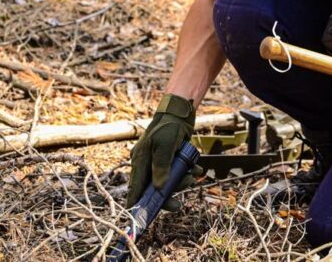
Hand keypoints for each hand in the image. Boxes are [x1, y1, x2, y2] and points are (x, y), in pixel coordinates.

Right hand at [126, 93, 198, 211]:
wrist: (180, 112)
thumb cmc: (169, 127)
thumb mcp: (165, 145)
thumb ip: (162, 166)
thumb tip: (159, 188)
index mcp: (140, 161)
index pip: (135, 188)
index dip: (136, 204)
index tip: (136, 219)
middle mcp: (146, 164)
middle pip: (154, 189)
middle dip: (168, 195)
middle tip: (179, 205)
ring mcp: (158, 162)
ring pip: (168, 182)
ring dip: (181, 182)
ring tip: (192, 176)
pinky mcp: (169, 160)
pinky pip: (177, 173)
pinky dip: (187, 173)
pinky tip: (196, 170)